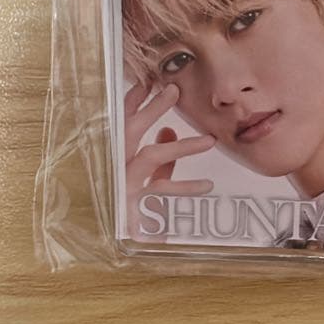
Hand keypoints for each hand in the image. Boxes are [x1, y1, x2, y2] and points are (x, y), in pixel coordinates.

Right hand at [124, 83, 214, 241]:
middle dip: (152, 109)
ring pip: (150, 156)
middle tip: (175, 91)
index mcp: (115, 155)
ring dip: (181, 146)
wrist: (119, 243)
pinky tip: (206, 186)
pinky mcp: (132, 205)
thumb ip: (160, 158)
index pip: (121, 120)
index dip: (134, 99)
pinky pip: (161, 191)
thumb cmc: (133, 207)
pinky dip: (184, 187)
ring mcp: (121, 184)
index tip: (150, 80)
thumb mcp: (147, 179)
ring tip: (209, 142)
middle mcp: (114, 166)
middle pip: (130, 129)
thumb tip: (169, 130)